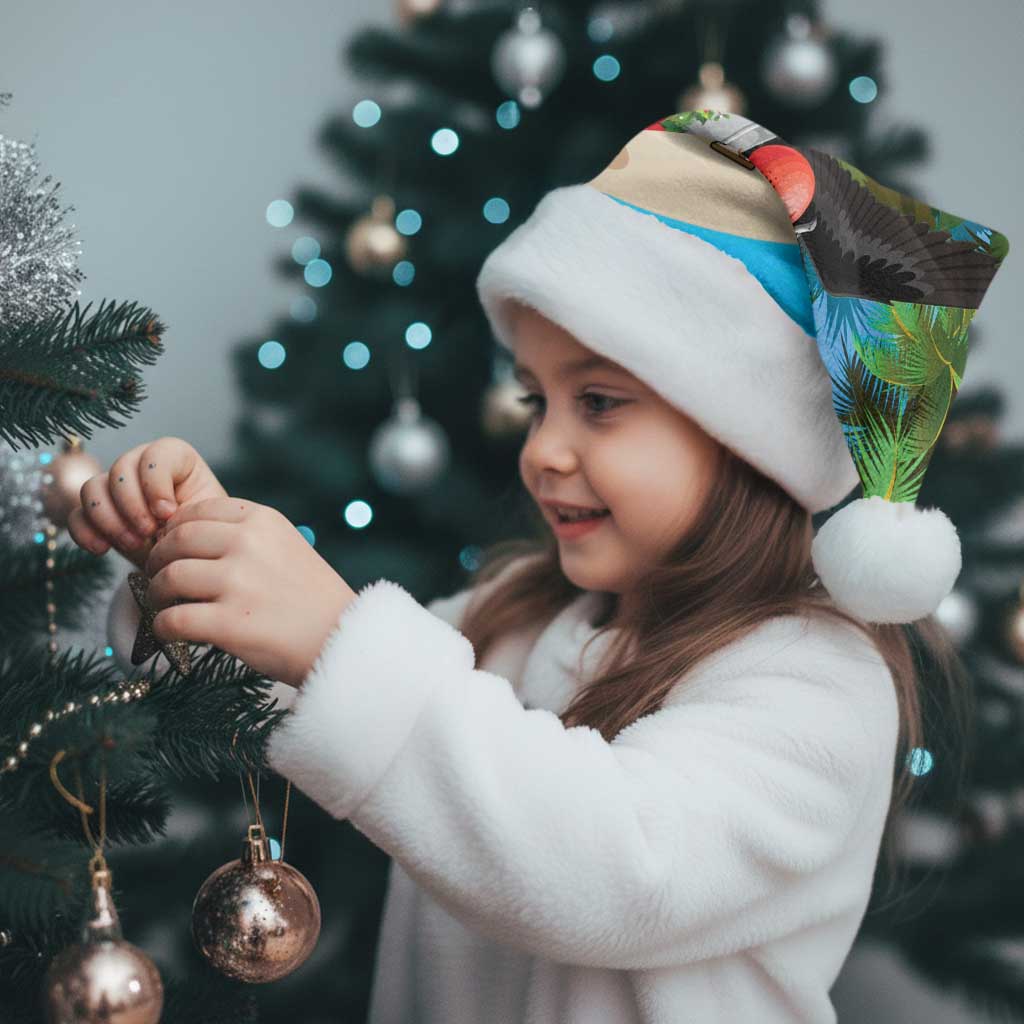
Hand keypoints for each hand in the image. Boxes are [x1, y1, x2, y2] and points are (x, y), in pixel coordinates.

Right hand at [67, 437, 227, 570]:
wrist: (189, 560)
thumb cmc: (203, 534)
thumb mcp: (206, 519)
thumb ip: (189, 510)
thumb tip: (163, 516)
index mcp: (176, 459)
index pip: (156, 454)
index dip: (156, 483)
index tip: (168, 513)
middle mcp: (141, 466)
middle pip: (120, 469)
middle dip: (132, 505)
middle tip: (148, 533)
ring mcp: (115, 488)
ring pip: (92, 488)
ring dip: (109, 519)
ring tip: (133, 544)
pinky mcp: (97, 514)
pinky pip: (76, 515)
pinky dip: (85, 532)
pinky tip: (102, 549)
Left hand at [142, 496, 357, 687]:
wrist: (343, 639)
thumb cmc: (312, 598)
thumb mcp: (287, 546)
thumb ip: (246, 536)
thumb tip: (185, 537)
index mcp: (263, 520)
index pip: (197, 511)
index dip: (175, 530)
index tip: (172, 548)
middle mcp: (248, 544)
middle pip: (176, 541)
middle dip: (158, 560)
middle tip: (157, 577)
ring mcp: (238, 583)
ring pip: (169, 578)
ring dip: (157, 594)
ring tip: (165, 605)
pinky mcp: (229, 623)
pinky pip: (172, 620)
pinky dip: (163, 628)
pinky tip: (170, 632)